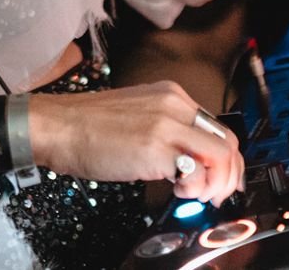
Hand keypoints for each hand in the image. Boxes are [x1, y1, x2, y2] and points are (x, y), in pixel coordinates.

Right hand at [27, 81, 243, 205]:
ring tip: (194, 193)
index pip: (217, 127)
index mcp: (172, 95)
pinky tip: (176, 190)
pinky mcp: (156, 148)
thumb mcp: (139, 115)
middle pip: (226, 141)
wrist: (58, 126)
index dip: (225, 158)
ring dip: (215, 184)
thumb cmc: (88, 126)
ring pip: (219, 156)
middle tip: (217, 194)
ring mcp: (167, 125)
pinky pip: (194, 171)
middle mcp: (175, 105)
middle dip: (229, 174)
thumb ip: (168, 129)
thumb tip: (189, 158)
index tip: (221, 178)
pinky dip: (194, 188)